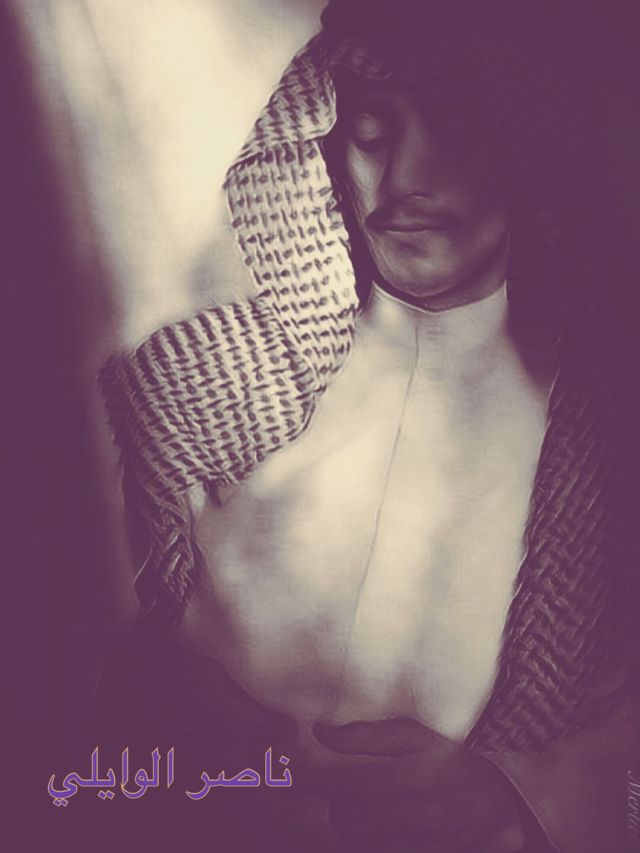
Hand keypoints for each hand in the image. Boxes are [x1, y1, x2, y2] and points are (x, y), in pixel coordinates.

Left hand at [298, 717, 529, 852]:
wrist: (498, 804)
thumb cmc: (452, 759)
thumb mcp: (415, 735)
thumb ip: (366, 736)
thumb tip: (319, 732)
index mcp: (412, 778)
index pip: (345, 782)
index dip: (311, 773)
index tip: (288, 762)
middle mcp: (413, 817)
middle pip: (343, 812)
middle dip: (333, 793)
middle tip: (341, 775)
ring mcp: (416, 845)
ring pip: (352, 836)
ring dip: (346, 816)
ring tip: (363, 797)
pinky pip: (369, 850)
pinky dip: (361, 836)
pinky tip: (374, 818)